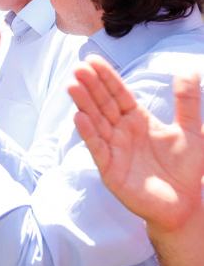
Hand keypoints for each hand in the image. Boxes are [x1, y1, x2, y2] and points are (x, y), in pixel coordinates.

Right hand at [70, 56, 203, 232]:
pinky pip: (97, 147)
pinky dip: (88, 133)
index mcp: (137, 119)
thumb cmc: (185, 169)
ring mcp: (113, 148)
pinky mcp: (109, 168)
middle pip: (103, 103)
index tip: (93, 60)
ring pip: (95, 121)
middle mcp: (121, 130)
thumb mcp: (191, 131)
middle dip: (90, 85)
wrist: (183, 205)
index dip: (106, 77)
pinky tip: (79, 118)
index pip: (118, 93)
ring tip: (73, 86)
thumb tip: (187, 70)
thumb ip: (187, 102)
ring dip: (83, 104)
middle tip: (78, 68)